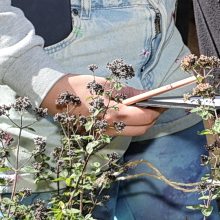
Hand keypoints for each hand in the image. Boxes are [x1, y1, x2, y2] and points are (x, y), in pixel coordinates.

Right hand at [40, 73, 164, 136]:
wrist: (55, 95)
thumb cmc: (81, 86)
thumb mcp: (108, 84)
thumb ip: (130, 93)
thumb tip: (148, 96)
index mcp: (112, 114)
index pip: (144, 117)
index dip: (157, 110)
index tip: (163, 102)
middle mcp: (109, 128)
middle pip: (141, 129)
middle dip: (152, 118)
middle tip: (156, 105)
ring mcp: (103, 133)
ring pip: (132, 132)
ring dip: (142, 122)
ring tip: (145, 107)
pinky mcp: (98, 134)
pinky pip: (121, 132)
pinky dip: (131, 124)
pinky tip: (131, 112)